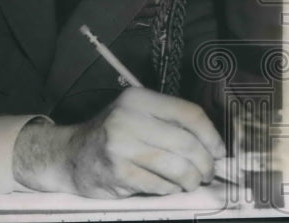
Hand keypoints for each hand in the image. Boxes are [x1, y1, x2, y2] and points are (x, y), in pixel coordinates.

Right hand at [58, 89, 224, 197]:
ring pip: (177, 167)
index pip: (189, 113)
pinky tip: (166, 186)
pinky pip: (160, 185)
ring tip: (189, 182)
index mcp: (137, 98)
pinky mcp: (118, 172)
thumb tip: (212, 146)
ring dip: (190, 180)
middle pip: (187, 143)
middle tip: (206, 173)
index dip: (211, 136)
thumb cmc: (112, 136)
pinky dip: (169, 189)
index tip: (218, 151)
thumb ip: (168, 122)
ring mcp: (121, 145)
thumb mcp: (135, 115)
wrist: (70, 155)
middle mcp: (128, 117)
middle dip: (204, 164)